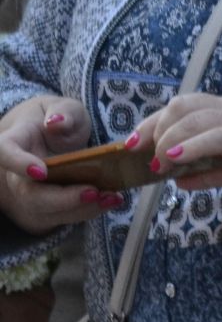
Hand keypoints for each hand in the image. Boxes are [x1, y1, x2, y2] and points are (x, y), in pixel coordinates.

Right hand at [0, 96, 112, 233]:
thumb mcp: (62, 107)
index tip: (41, 171)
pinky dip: (90, 210)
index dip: (18, 164)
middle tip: (92, 192)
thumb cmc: (56, 119)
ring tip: (111, 198)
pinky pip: (65, 215)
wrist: (53, 136)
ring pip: (48, 211)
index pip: (5, 153)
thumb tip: (56, 123)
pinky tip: (112, 201)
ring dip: (81, 209)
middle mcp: (17, 174)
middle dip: (61, 199)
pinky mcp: (49, 207)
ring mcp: (31, 193)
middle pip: (28, 194)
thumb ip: (63, 112)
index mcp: (15, 142)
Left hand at [134, 93, 221, 195]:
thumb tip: (176, 182)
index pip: (182, 106)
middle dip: (155, 128)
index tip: (132, 144)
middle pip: (181, 104)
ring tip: (158, 165)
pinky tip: (174, 160)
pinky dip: (190, 147)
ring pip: (193, 117)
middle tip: (144, 156)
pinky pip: (213, 136)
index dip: (152, 122)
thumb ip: (206, 174)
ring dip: (168, 141)